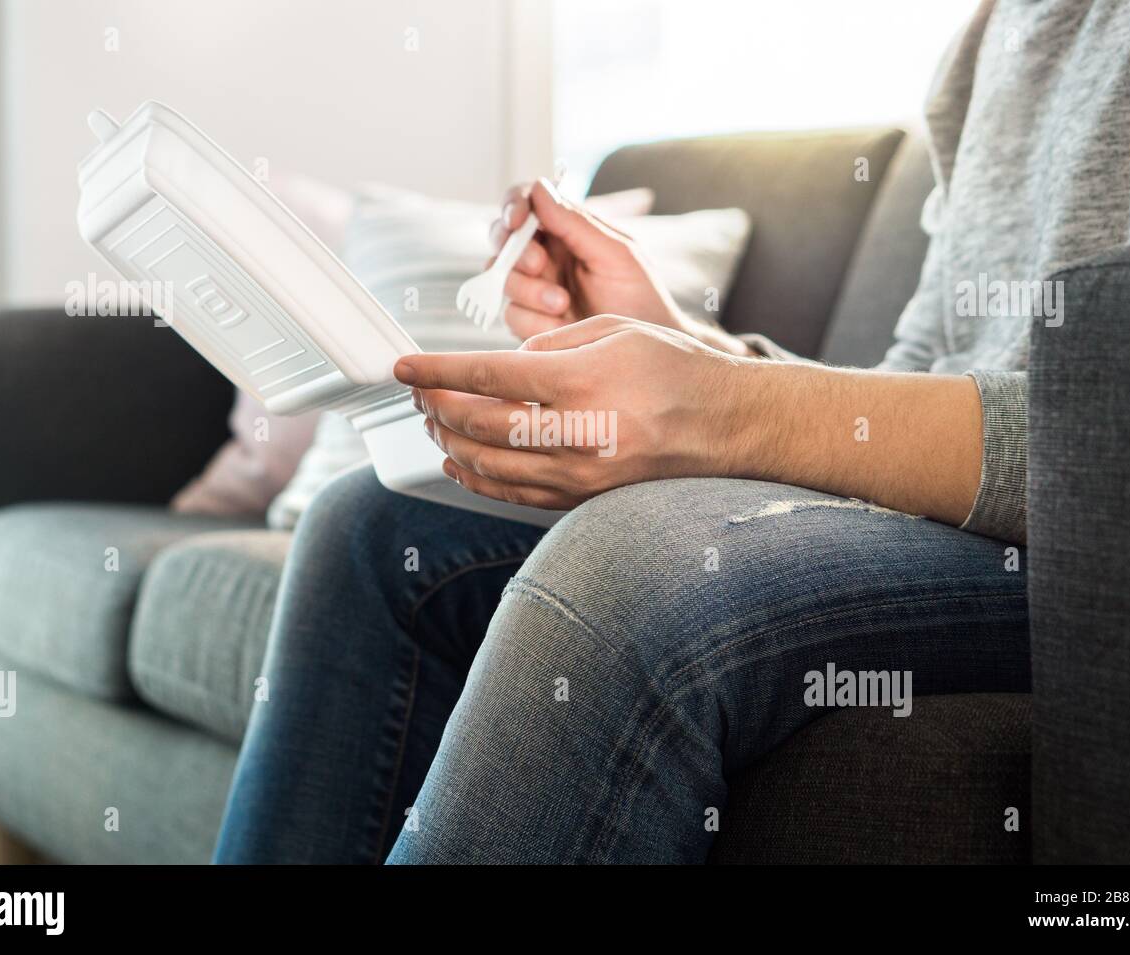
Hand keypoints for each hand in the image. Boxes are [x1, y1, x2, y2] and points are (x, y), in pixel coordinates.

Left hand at [393, 315, 765, 508]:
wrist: (724, 425)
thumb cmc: (674, 369)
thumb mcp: (612, 329)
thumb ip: (550, 343)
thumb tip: (504, 363)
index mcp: (580, 380)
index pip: (486, 376)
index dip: (436, 371)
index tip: (404, 366)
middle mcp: (575, 432)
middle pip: (478, 424)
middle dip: (436, 406)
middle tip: (418, 392)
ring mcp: (578, 472)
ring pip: (488, 464)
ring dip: (450, 442)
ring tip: (433, 421)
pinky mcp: (582, 496)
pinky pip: (513, 493)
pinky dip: (476, 478)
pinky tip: (458, 461)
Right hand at [491, 180, 752, 355]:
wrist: (645, 356)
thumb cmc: (641, 298)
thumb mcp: (616, 255)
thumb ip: (576, 223)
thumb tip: (539, 188)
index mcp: (567, 230)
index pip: (527, 203)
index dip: (514, 205)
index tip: (517, 220)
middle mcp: (547, 256)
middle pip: (503, 240)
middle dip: (515, 251)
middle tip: (539, 264)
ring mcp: (535, 289)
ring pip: (503, 278)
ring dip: (529, 290)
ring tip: (562, 304)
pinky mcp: (532, 322)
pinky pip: (511, 314)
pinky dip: (533, 319)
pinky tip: (560, 325)